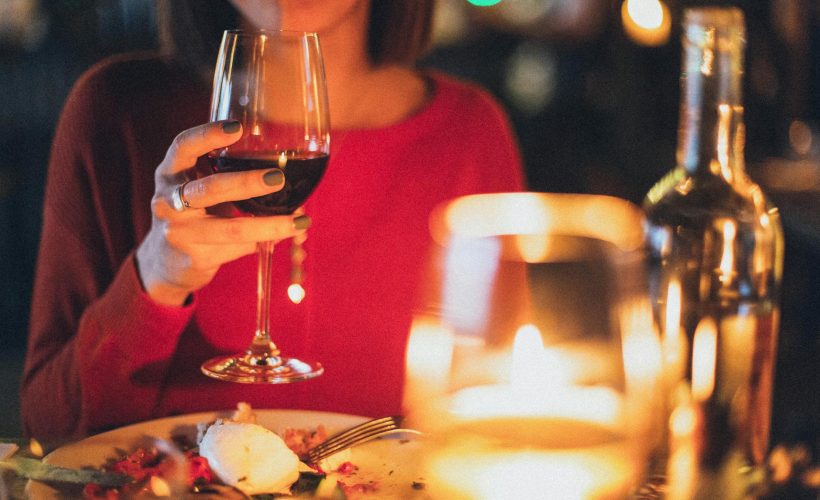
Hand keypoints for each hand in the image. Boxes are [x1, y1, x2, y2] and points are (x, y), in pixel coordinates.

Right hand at [135, 121, 309, 305]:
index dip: (208, 135)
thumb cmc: (193, 213)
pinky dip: (262, 242)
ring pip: (229, 229)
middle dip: (246, 183)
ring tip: (298, 221)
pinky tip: (281, 238)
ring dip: (267, 225)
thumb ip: (224, 172)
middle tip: (278, 177)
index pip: (183, 147)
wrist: (166, 262)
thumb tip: (284, 169)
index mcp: (170, 173)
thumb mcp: (198, 186)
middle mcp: (167, 201)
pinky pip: (236, 249)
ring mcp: (179, 232)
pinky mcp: (194, 258)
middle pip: (210, 189)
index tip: (237, 127)